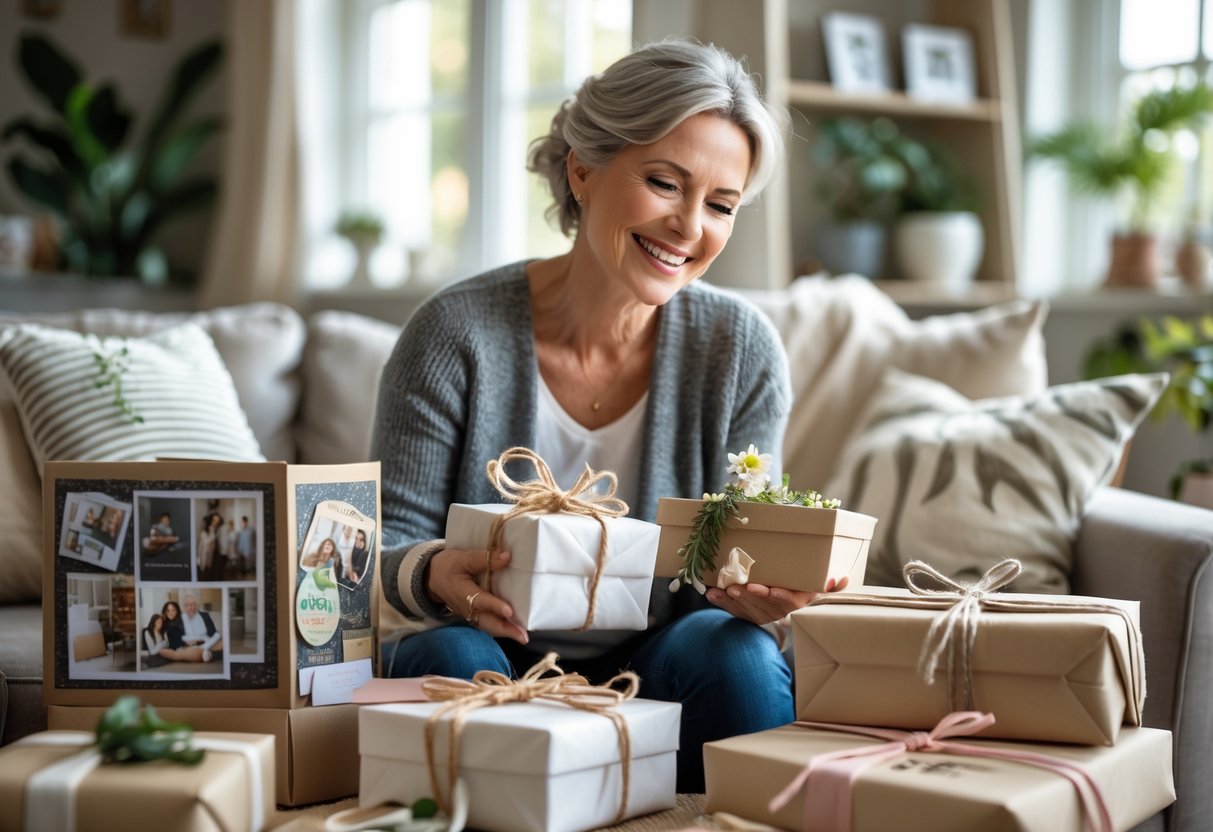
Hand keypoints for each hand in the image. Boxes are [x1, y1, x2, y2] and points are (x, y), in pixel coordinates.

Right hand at [426, 548, 527, 643]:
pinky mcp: (474, 615)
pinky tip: (515, 629)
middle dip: (505, 630)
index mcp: (463, 592)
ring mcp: (470, 614)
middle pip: (486, 622)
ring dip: (505, 632)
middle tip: (523, 636)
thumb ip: (484, 558)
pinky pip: (488, 625)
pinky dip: (501, 629)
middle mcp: (467, 607)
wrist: (433, 578)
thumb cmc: (449, 566)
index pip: (480, 601)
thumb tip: (507, 556)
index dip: (494, 606)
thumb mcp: (462, 558)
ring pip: (488, 626)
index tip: (509, 611)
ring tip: (522, 636)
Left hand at [705, 576, 849, 625]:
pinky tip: (712, 594)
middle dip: (751, 596)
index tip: (770, 589)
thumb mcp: (818, 593)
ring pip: (748, 609)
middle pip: (765, 605)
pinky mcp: (748, 617)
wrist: (788, 619)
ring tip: (723, 589)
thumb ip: (830, 587)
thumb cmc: (803, 596)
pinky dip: (723, 603)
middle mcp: (780, 612)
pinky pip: (735, 611)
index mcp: (798, 604)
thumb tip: (842, 579)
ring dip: (735, 599)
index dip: (780, 595)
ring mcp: (763, 616)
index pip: (791, 602)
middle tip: (739, 586)